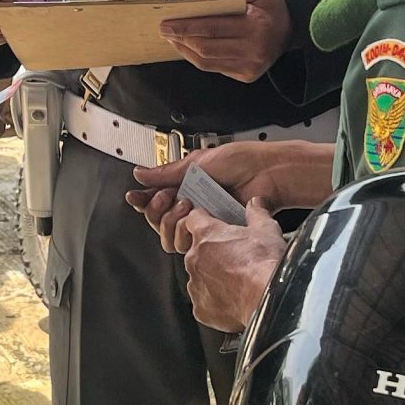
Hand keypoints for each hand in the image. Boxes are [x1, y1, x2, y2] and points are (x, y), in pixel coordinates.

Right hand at [128, 142, 333, 250]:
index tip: (136, 197)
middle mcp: (193, 204)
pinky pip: (191, 243)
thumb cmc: (239, 161)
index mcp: (187, 185)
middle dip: (157, 210)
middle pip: (159, 221)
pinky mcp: (216, 232)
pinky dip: (186, 232)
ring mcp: (204, 220)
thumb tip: (139, 174)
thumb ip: (167, 173)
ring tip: (186, 204)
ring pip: (171, 236)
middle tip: (167, 197)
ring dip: (171, 221)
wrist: (268, 173)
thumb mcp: (198, 162)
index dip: (144, 201)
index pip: (156, 199)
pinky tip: (193, 216)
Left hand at [157, 0, 291, 82]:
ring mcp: (250, 66)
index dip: (187, 26)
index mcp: (256, 26)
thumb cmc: (270, 7)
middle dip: (181, 38)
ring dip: (186, 50)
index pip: (213, 27)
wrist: (292, 28)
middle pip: (207, 48)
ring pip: (208, 62)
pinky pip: (215, 68)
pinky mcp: (247, 76)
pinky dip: (198, 58)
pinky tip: (189, 47)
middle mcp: (254, 50)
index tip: (167, 22)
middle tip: (164, 30)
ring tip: (173, 38)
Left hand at [182, 200, 289, 332]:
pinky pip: (204, 301)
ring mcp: (195, 284)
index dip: (203, 220)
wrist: (268, 298)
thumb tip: (255, 204)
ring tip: (236, 281)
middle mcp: (195, 258)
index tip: (212, 225)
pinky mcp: (201, 308)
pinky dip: (215, 300)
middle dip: (211, 252)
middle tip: (233, 257)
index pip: (192, 219)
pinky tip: (233, 299)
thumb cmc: (265, 264)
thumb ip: (257, 213)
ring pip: (199, 276)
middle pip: (195, 249)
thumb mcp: (266, 229)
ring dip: (212, 276)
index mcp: (207, 234)